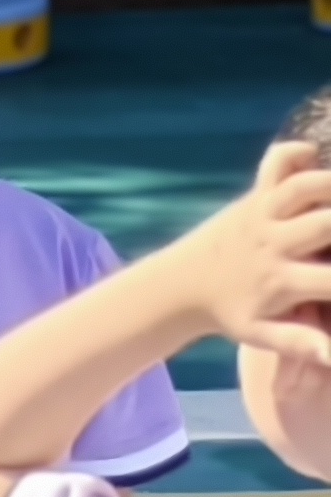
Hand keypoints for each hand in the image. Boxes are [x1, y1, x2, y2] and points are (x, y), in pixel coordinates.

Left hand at [159, 139, 330, 365]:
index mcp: (279, 280)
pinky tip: (313, 154)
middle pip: (325, 224)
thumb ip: (298, 344)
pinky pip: (273, 166)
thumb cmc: (230, 311)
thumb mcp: (259, 334)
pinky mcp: (252, 197)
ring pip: (302, 188)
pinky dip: (293, 153)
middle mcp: (273, 243)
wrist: (180, 282)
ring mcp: (261, 214)